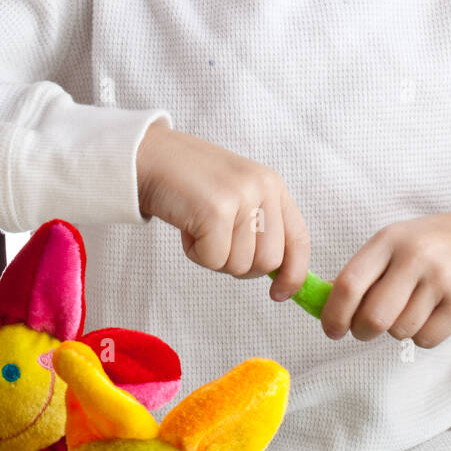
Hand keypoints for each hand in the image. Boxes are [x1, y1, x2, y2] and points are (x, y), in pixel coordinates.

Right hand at [136, 122, 309, 297]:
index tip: (279, 294)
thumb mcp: (238, 197)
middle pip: (269, 261)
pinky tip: (187, 227)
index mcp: (273, 186)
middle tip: (216, 243)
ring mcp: (241, 197)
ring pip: (240, 265)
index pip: (299, 239)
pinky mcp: (216, 209)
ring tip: (200, 227)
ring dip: (214, 257)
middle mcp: (263, 188)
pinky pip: (213, 260)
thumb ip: (260, 227)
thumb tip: (279, 274)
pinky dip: (195, 253)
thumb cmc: (191, 183)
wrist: (151, 156)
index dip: (293, 274)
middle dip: (240, 265)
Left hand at [319, 205, 450, 348]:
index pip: (348, 284)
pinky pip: (427, 339)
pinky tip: (436, 314)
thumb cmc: (435, 245)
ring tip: (416, 308)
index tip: (332, 330)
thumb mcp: (399, 243)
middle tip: (368, 329)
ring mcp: (440, 279)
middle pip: (373, 317)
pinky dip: (425, 336)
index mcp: (389, 239)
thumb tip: (329, 309)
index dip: (333, 314)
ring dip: (401, 330)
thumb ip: (368, 273)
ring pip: (400, 332)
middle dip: (364, 331)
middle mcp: (414, 256)